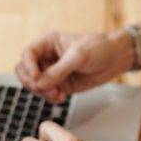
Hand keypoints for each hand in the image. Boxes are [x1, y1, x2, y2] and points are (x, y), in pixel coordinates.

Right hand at [15, 30, 132, 102]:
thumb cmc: (99, 48)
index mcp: (48, 42)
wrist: (116, 58)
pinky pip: (46, 94)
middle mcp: (47, 57)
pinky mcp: (60, 85)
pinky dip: (50, 98)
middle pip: (25, 71)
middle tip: (42, 89)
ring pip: (34, 85)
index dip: (28, 66)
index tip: (36, 77)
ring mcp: (52, 72)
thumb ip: (58, 71)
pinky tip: (61, 98)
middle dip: (31, 82)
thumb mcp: (79, 56)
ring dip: (41, 92)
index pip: (28, 53)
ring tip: (56, 94)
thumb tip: (40, 84)